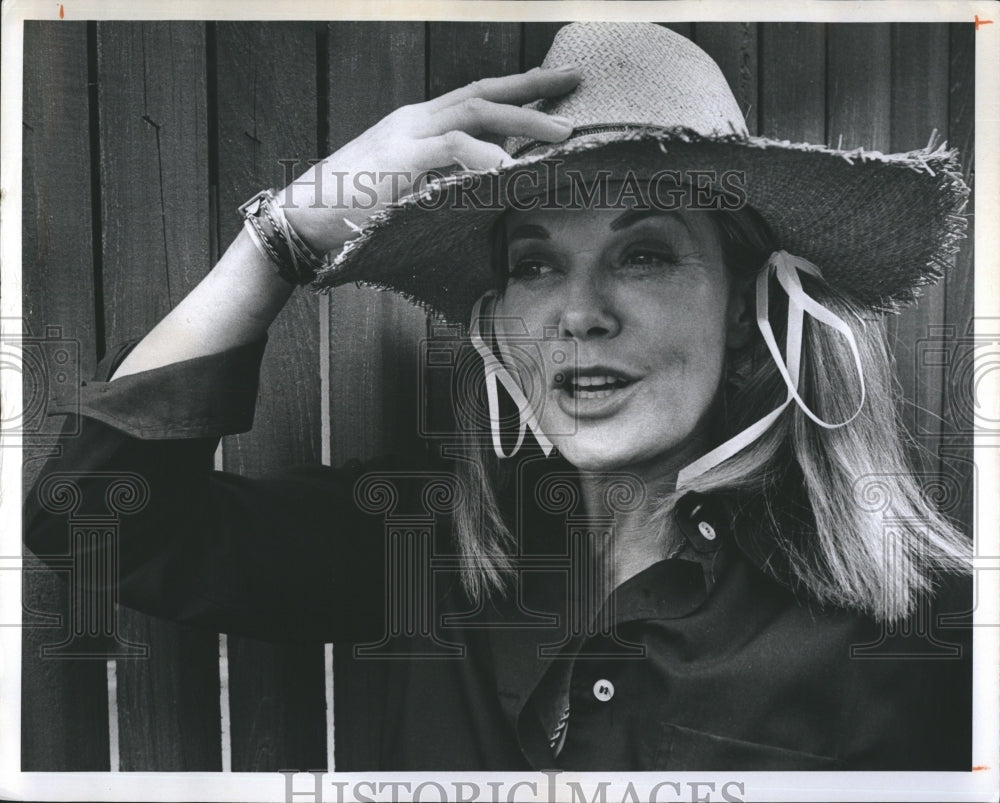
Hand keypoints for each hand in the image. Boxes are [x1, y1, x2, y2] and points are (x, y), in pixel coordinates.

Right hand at [279, 66, 580, 253]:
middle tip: (576, 84)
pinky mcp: (399, 159)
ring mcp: (406, 134)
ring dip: (524, 120)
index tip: (555, 87)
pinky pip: (450, 147)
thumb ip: (442, 177)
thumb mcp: (406, 187)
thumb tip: (486, 184)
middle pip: (484, 91)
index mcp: (418, 124)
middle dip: (533, 88)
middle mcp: (416, 119)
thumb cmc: (353, 209)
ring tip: (563, 134)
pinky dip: (484, 154)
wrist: (302, 219)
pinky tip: (511, 169)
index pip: (476, 96)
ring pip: (475, 112)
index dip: (518, 89)